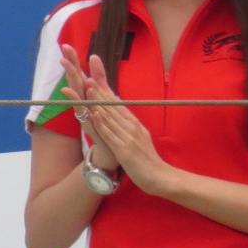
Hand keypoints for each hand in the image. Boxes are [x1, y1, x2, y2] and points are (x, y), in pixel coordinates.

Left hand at [64, 45, 172, 192]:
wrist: (161, 178)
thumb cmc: (146, 159)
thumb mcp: (136, 136)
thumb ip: (126, 122)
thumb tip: (117, 107)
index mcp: (132, 122)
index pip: (115, 101)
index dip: (103, 85)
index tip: (92, 69)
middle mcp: (131, 125)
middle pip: (111, 103)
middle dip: (98, 86)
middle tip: (85, 70)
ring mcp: (128, 137)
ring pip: (110, 115)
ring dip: (98, 100)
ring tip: (88, 84)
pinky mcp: (125, 150)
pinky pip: (111, 135)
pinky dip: (102, 124)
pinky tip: (93, 114)